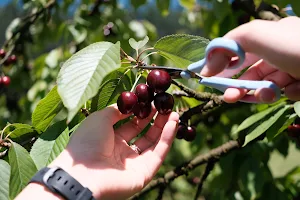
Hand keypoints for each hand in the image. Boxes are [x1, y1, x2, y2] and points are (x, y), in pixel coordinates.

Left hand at [50, 104, 178, 199]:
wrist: (83, 173)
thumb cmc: (87, 142)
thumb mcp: (100, 118)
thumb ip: (117, 110)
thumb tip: (130, 104)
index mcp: (110, 140)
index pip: (131, 125)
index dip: (142, 114)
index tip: (152, 101)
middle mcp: (122, 153)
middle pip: (144, 134)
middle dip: (155, 119)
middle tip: (165, 105)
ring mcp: (134, 164)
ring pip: (154, 144)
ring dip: (164, 128)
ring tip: (173, 112)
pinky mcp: (144, 174)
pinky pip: (158, 154)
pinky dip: (167, 138)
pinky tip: (173, 122)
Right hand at [200, 16, 299, 102]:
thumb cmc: (297, 47)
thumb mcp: (259, 35)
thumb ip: (228, 45)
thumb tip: (207, 63)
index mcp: (271, 35)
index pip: (237, 49)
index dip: (221, 63)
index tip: (207, 77)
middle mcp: (281, 50)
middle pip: (249, 71)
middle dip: (238, 85)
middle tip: (228, 97)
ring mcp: (294, 68)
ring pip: (267, 85)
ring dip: (262, 92)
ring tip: (267, 95)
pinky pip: (288, 92)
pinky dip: (289, 92)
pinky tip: (297, 88)